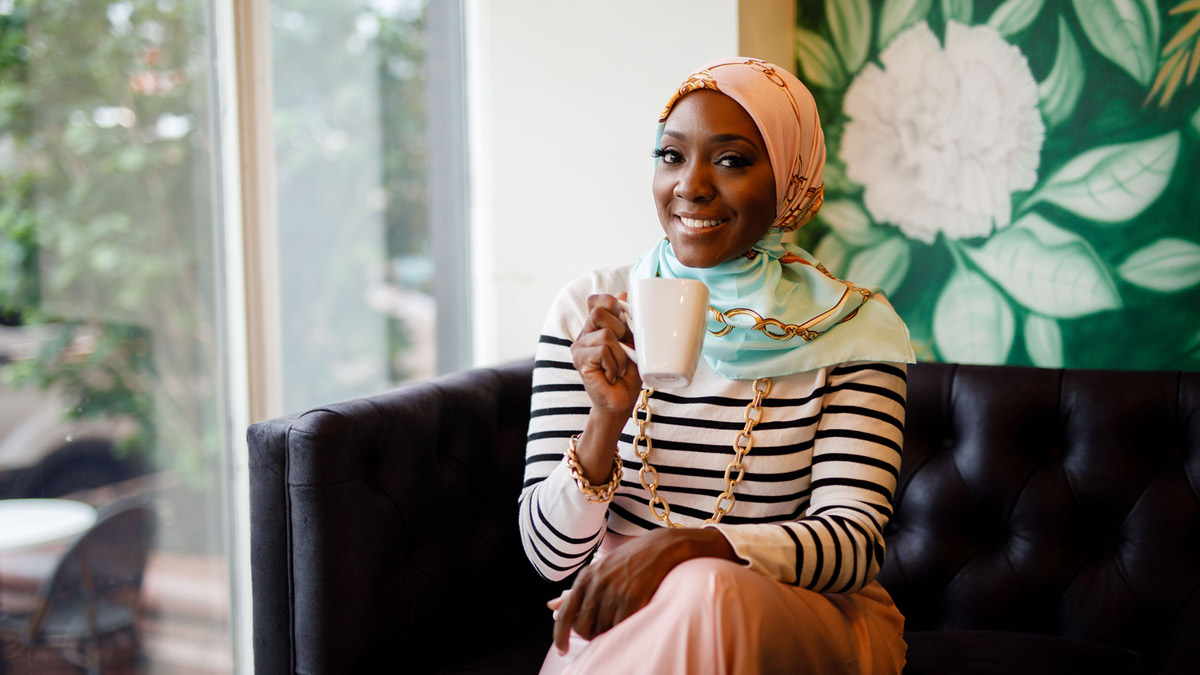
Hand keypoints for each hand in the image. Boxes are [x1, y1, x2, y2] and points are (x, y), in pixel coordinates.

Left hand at [551, 527, 737, 653]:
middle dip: (588, 635)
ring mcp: (614, 591)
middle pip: (582, 627)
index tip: (562, 650)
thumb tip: (550, 606)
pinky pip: (619, 628)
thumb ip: (574, 591)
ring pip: (601, 630)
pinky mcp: (632, 598)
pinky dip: (621, 632)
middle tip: (600, 632)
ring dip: (607, 633)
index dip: (560, 636)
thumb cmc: (627, 561)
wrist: (659, 548)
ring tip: (616, 622)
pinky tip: (627, 623)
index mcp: (585, 577)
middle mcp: (597, 584)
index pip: (565, 614)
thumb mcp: (597, 571)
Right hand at [571, 293, 640, 417]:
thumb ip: (627, 320)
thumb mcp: (634, 343)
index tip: (625, 323)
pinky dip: (614, 364)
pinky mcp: (579, 360)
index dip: (613, 305)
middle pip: (600, 312)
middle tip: (625, 351)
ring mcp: (579, 347)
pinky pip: (602, 351)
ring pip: (605, 334)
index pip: (597, 300)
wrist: (621, 402)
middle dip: (621, 331)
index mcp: (596, 327)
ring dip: (620, 355)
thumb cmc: (628, 374)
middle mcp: (584, 334)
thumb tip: (622, 293)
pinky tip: (611, 375)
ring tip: (618, 368)